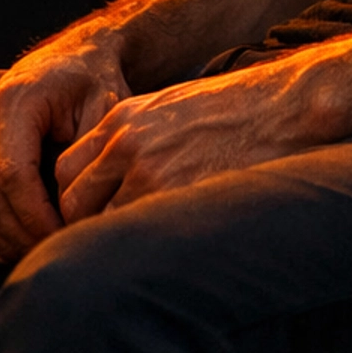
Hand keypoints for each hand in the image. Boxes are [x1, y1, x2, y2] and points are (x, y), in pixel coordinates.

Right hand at [0, 33, 129, 262]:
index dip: (37, 217)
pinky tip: (9, 245)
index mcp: (16, 100)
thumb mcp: (107, 110)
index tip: (63, 236)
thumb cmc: (95, 87)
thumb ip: (90, 157)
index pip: (14, 176)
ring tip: (32, 252)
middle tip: (50, 251)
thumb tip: (72, 212)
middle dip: (18, 235)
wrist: (73, 61)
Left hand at [55, 54, 327, 221]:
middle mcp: (128, 144)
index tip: (89, 215)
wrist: (284, 103)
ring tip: (133, 249)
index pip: (67, 171)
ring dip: (114, 239)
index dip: (74, 198)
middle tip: (102, 242)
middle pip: (74, 201)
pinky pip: (140, 233)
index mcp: (123, 119)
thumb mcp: (170, 107)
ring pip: (102, 224)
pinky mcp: (179, 195)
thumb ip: (132, 138)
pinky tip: (161, 247)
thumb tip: (111, 179)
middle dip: (83, 225)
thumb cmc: (234, 108)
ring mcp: (152, 172)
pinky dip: (143, 246)